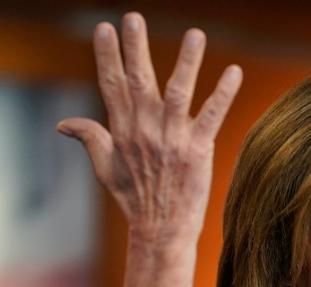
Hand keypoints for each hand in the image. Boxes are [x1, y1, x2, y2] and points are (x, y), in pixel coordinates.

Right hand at [56, 12, 241, 247]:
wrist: (161, 230)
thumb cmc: (135, 199)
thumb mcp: (106, 169)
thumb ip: (89, 139)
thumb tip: (63, 124)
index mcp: (122, 131)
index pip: (112, 85)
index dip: (108, 56)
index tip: (104, 28)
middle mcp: (145, 131)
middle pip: (140, 81)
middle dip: (136, 48)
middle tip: (134, 17)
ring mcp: (172, 140)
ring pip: (179, 92)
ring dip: (188, 61)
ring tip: (195, 33)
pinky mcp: (197, 151)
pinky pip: (212, 116)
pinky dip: (223, 94)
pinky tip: (234, 72)